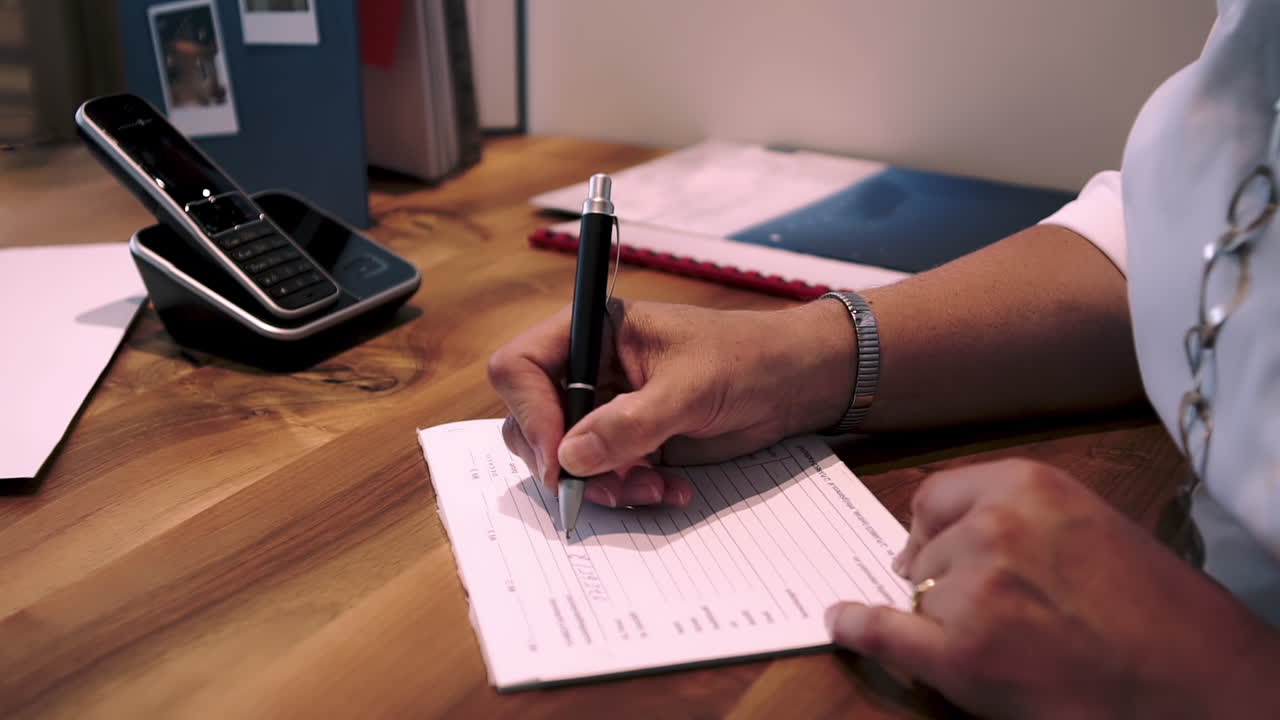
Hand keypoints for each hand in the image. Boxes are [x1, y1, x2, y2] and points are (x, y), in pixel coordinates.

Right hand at [487, 298, 855, 507]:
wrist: (793, 383)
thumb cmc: (746, 359)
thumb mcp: (689, 388)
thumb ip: (630, 423)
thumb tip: (569, 458)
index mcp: (591, 330)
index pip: (520, 367)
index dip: (528, 412)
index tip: (557, 458)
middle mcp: (587, 367)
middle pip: (531, 419)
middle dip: (565, 461)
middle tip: (605, 487)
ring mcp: (604, 406)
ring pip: (564, 457)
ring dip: (602, 483)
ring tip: (653, 489)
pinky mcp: (627, 440)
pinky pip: (601, 475)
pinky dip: (628, 489)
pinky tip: (669, 489)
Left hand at [827, 459, 1279, 719]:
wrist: (1197, 681)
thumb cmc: (1155, 607)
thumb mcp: (1087, 523)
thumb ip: (1016, 517)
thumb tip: (938, 537)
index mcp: (1027, 484)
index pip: (937, 496)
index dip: (932, 527)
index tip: (929, 545)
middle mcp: (992, 526)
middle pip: (927, 549)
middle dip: (942, 577)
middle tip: (985, 608)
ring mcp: (973, 590)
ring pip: (921, 595)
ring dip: (945, 616)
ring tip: (1008, 640)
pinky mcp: (962, 654)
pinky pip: (883, 631)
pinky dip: (858, 629)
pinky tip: (841, 623)